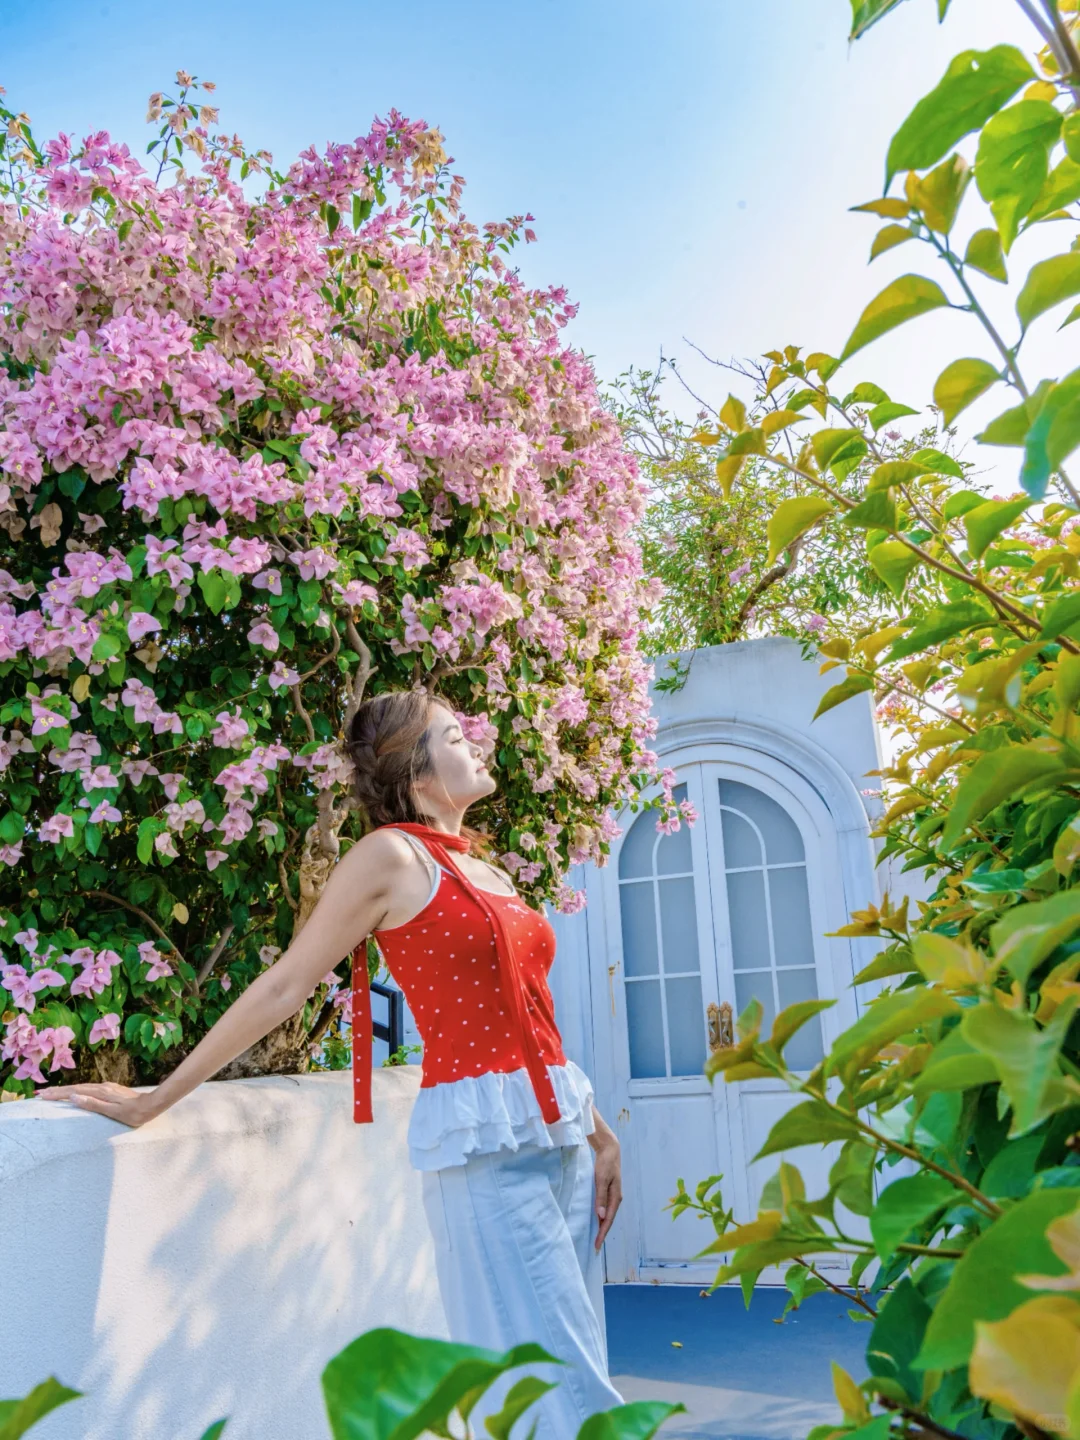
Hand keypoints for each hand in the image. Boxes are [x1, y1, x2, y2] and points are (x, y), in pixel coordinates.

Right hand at [36, 1082, 159, 1128]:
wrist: (152, 1105)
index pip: (74, 1091)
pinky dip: (78, 1091)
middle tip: (42, 1093)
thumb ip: (93, 1104)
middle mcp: (102, 1087)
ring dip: (67, 1090)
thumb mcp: (113, 1112)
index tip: (43, 1095)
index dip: (58, 1093)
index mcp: (101, 1092)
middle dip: (58, 1091)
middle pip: (76, 1088)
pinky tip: (76, 1094)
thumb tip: (74, 1097)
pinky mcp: (111, 1090)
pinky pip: (89, 1089)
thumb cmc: (133, 1113)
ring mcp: (107, 1088)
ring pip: (82, 1087)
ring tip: (54, 1093)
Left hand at [592, 1138, 621, 1251]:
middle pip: (608, 1220)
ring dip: (601, 1226)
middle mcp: (616, 1199)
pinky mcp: (608, 1192)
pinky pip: (605, 1209)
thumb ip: (600, 1197)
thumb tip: (600, 1216)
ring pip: (607, 1215)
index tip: (596, 1245)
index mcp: (615, 1198)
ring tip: (595, 1238)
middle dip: (602, 1234)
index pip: (608, 1220)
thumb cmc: (605, 1163)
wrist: (610, 1149)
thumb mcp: (601, 1179)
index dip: (602, 1234)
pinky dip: (601, 1217)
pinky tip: (596, 1220)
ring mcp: (613, 1196)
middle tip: (594, 1247)